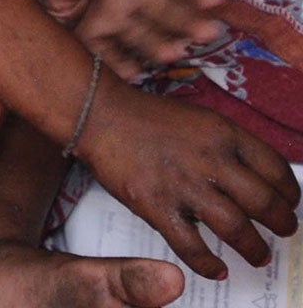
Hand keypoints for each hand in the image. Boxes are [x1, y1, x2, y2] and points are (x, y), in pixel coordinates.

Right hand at [79, 77, 298, 277]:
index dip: (290, 192)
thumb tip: (256, 178)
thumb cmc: (148, 117)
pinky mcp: (156, 206)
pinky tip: (217, 269)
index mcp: (224, 134)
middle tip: (284, 230)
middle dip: (283, 224)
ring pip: (236, 229)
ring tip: (260, 256)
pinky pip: (191, 246)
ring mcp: (183, 185)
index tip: (289, 202)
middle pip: (265, 203)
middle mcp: (209, 160)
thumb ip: (229, 145)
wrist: (99, 114)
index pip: (276, 169)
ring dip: (254, 248)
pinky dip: (208, 263)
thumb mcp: (200, 119)